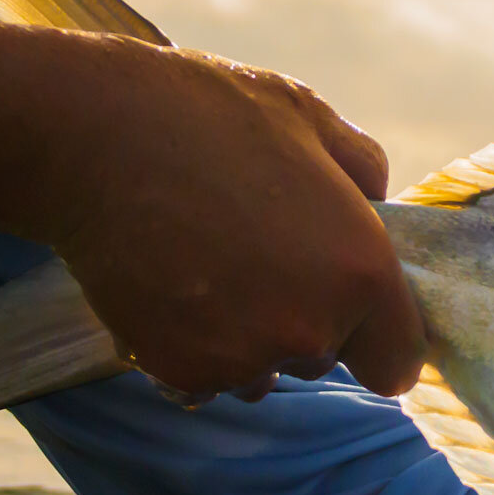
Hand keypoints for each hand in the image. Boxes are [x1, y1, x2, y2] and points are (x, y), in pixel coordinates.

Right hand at [0, 31, 425, 400]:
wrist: (94, 139)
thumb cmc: (210, 117)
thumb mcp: (313, 121)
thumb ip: (366, 175)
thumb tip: (376, 211)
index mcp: (361, 272)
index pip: (399, 360)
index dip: (383, 334)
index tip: (358, 307)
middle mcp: (309, 331)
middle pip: (329, 355)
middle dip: (308, 314)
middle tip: (263, 246)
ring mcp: (240, 360)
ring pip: (265, 369)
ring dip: (249, 334)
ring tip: (213, 258)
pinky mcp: (178, 374)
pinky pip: (207, 377)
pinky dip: (196, 344)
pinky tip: (176, 281)